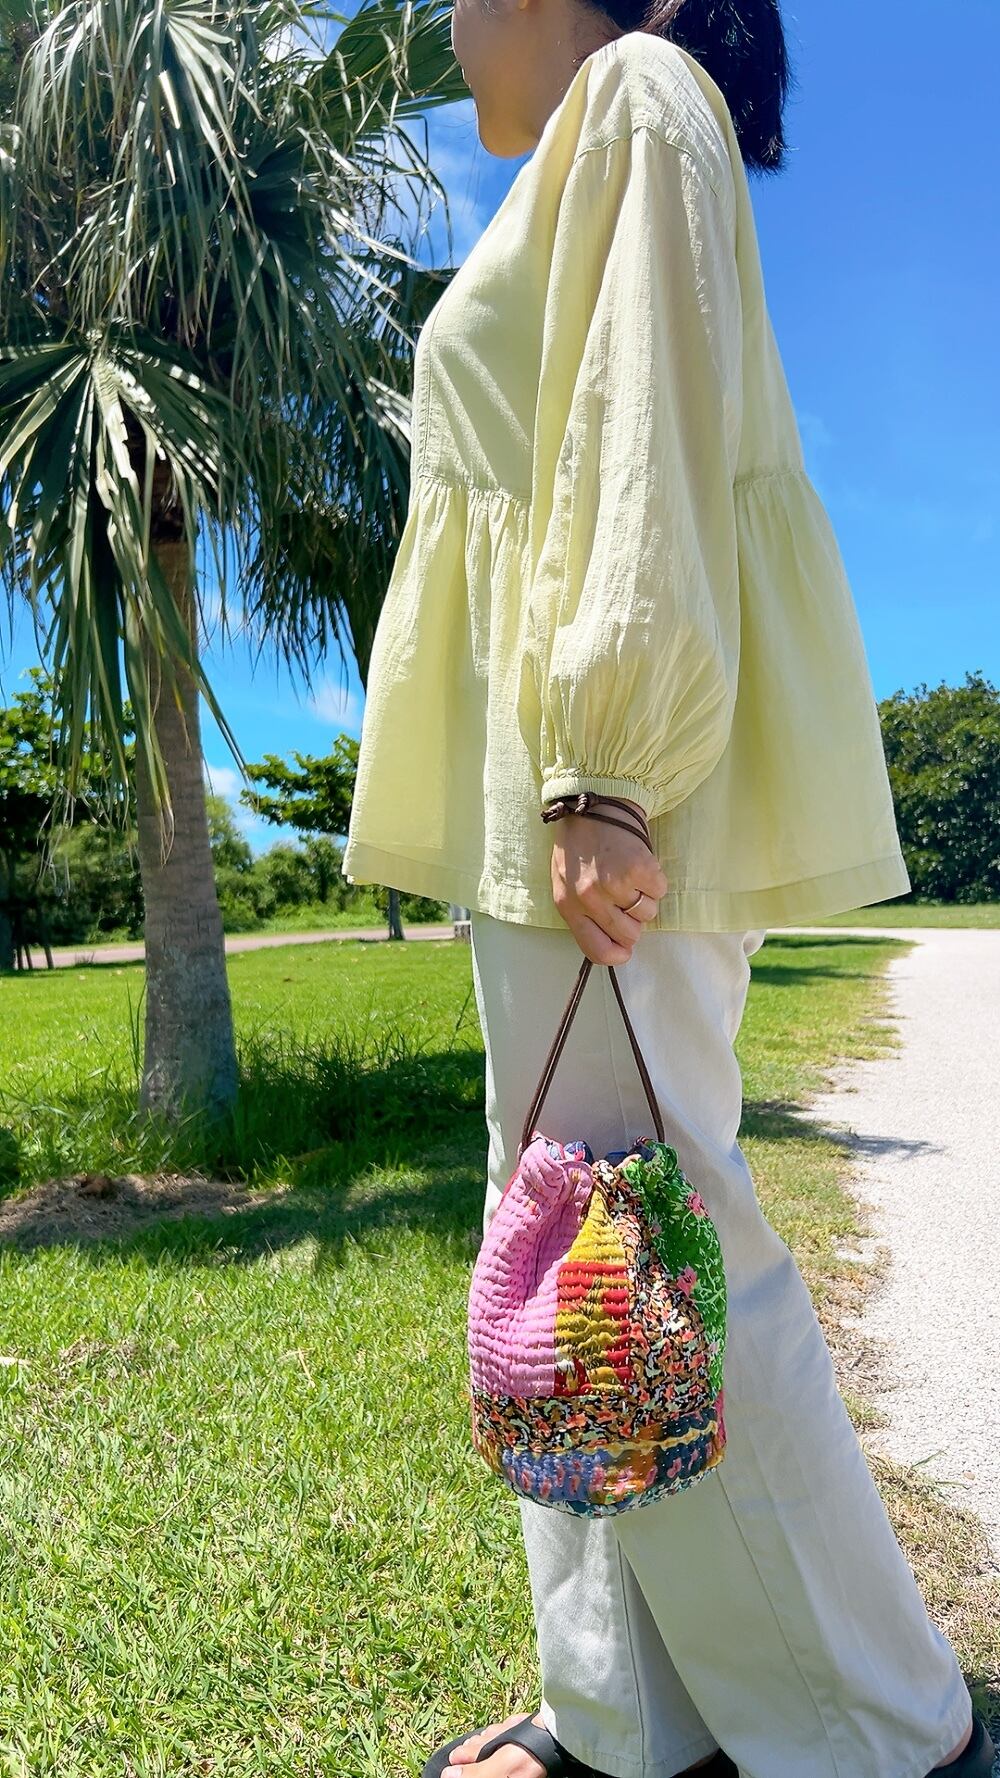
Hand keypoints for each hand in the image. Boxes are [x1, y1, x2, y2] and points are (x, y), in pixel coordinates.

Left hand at [550, 803, 667, 964]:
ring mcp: (615, 884)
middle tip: (626, 895)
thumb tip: (618, 945)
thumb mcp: (567, 883)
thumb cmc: (580, 846)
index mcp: (568, 905)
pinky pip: (660, 891)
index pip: (596, 950)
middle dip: (634, 919)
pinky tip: (638, 863)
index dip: (617, 955)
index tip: (626, 949)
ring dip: (645, 897)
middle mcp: (589, 898)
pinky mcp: (639, 868)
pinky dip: (655, 879)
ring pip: (648, 914)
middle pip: (630, 935)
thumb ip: (584, 914)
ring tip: (628, 874)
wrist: (593, 804)